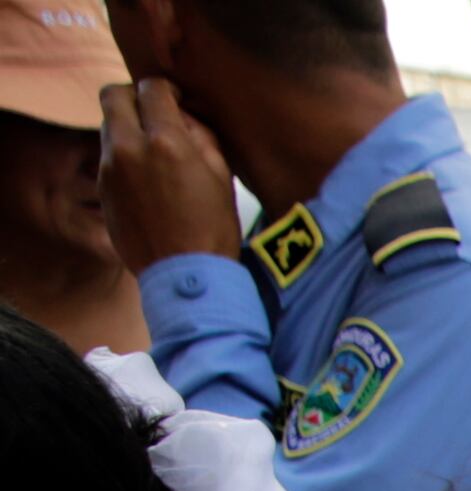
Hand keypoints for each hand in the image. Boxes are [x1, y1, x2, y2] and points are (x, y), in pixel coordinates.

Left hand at [92, 79, 241, 276]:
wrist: (186, 276)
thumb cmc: (213, 228)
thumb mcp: (221, 176)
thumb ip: (200, 136)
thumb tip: (183, 117)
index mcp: (164, 141)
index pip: (151, 88)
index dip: (165, 89)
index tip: (175, 100)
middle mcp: (128, 147)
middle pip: (113, 95)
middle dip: (133, 97)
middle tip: (152, 112)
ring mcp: (109, 168)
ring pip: (109, 127)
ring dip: (128, 129)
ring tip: (153, 154)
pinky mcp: (102, 189)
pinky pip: (110, 158)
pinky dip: (125, 158)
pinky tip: (147, 182)